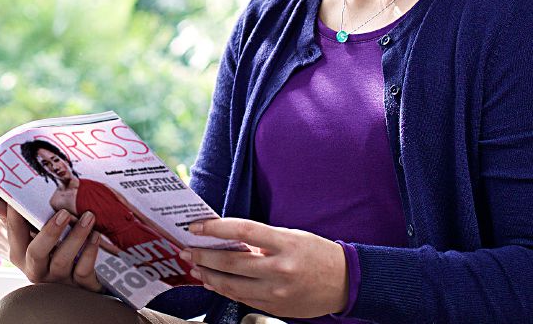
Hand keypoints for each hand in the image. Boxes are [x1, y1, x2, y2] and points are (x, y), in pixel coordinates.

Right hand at [0, 197, 102, 291]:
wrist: (79, 291)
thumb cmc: (53, 256)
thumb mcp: (34, 238)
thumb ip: (14, 220)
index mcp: (21, 256)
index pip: (14, 232)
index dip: (16, 214)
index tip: (21, 194)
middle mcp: (36, 270)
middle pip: (36, 252)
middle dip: (49, 232)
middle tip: (64, 213)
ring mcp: (57, 281)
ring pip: (63, 260)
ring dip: (76, 236)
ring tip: (88, 217)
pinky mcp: (79, 287)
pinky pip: (83, 270)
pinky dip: (90, 252)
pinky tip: (96, 236)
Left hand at [182, 218, 348, 318]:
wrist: (345, 283)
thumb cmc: (316, 254)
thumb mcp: (291, 237)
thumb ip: (261, 239)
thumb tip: (226, 239)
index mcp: (285, 244)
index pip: (243, 231)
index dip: (215, 228)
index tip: (196, 226)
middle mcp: (280, 269)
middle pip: (231, 261)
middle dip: (204, 255)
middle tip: (187, 250)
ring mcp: (277, 291)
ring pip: (232, 284)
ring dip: (208, 275)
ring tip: (195, 266)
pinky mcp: (275, 306)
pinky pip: (242, 298)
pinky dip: (224, 289)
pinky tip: (213, 281)